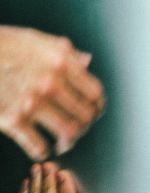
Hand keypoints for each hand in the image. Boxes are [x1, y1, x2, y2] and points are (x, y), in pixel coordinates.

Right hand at [0, 26, 104, 160]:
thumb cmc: (3, 46)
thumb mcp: (38, 40)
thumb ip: (66, 52)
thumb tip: (87, 62)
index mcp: (61, 63)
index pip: (94, 92)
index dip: (97, 105)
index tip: (93, 110)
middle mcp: (51, 83)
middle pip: (86, 114)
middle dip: (85, 125)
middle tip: (79, 129)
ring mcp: (32, 103)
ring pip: (68, 132)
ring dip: (69, 141)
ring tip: (64, 143)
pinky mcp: (12, 120)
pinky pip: (38, 145)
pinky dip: (43, 152)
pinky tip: (41, 149)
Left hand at [11, 162, 105, 192]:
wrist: (81, 173)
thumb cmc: (92, 169)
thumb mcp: (97, 170)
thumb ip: (92, 171)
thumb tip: (79, 161)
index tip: (63, 173)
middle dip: (47, 189)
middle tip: (48, 166)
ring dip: (34, 191)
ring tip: (37, 169)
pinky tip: (28, 181)